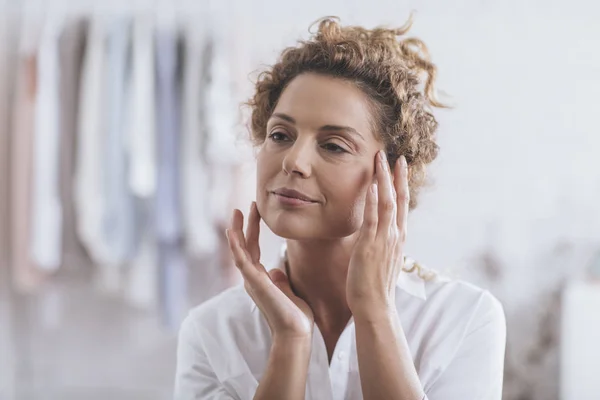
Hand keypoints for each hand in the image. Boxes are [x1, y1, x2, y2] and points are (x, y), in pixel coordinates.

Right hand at [226, 202, 313, 339]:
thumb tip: (276, 270)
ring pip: (240, 251)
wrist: (296, 333)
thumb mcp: (288, 292)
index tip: (256, 211)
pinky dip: (236, 247)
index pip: (254, 248)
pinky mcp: (254, 284)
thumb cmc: (295, 317)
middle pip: (245, 246)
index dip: (253, 230)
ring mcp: (251, 281)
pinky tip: (232, 233)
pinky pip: (242, 261)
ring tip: (237, 212)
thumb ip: (280, 281)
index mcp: (260, 278)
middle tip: (244, 206)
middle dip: (244, 225)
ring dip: (237, 231)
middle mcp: (252, 278)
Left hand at [346, 151, 408, 317]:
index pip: (402, 204)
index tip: (399, 166)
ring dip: (385, 180)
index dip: (401, 184)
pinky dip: (375, 201)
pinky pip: (373, 219)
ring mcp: (384, 240)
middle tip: (391, 154)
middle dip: (395, 175)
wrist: (375, 307)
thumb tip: (374, 233)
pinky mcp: (370, 246)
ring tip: (380, 160)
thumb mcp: (381, 259)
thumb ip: (381, 243)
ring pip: (388, 203)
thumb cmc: (375, 286)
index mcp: (397, 238)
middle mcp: (395, 235)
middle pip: (399, 198)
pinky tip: (374, 186)